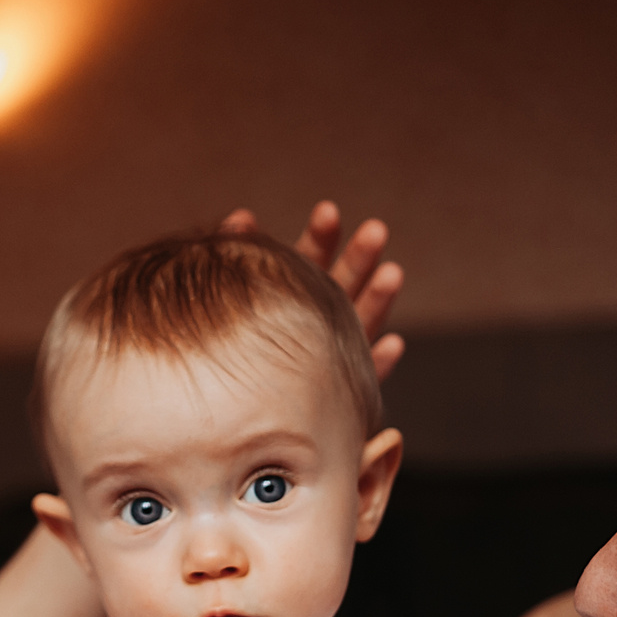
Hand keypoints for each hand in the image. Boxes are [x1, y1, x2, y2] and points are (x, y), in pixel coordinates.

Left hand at [220, 201, 405, 376]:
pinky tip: (393, 345)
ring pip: (362, 323)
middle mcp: (317, 318)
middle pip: (344, 282)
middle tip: (374, 230)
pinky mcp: (343, 391)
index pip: (310, 257)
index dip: (320, 234)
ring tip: (392, 273)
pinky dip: (379, 361)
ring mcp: (334, 353)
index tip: (327, 211)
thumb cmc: (223, 345)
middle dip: (360, 256)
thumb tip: (238, 217)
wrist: (234, 406)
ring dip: (378, 298)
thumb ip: (238, 258)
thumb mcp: (227, 295)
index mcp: (291, 292)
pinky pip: (365, 377)